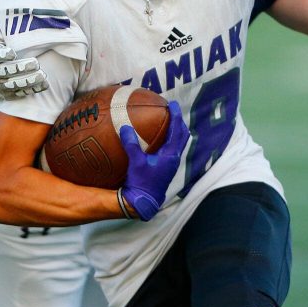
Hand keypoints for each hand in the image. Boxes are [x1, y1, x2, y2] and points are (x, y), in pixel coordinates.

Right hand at [0, 8, 48, 100]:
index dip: (2, 55)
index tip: (12, 52)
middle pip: (5, 72)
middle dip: (20, 68)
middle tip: (35, 62)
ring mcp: (2, 86)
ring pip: (14, 85)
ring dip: (28, 81)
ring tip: (42, 75)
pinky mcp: (11, 95)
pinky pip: (22, 94)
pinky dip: (33, 89)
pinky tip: (44, 84)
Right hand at [118, 101, 190, 220]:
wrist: (144, 202)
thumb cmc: (141, 183)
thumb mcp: (135, 162)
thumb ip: (131, 144)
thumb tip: (125, 127)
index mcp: (170, 154)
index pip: (177, 130)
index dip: (176, 116)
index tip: (174, 104)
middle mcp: (174, 158)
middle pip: (182, 135)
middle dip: (179, 122)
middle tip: (172, 110)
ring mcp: (172, 164)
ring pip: (179, 143)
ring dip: (176, 131)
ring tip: (168, 122)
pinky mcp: (167, 169)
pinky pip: (172, 149)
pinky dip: (170, 140)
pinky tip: (159, 140)